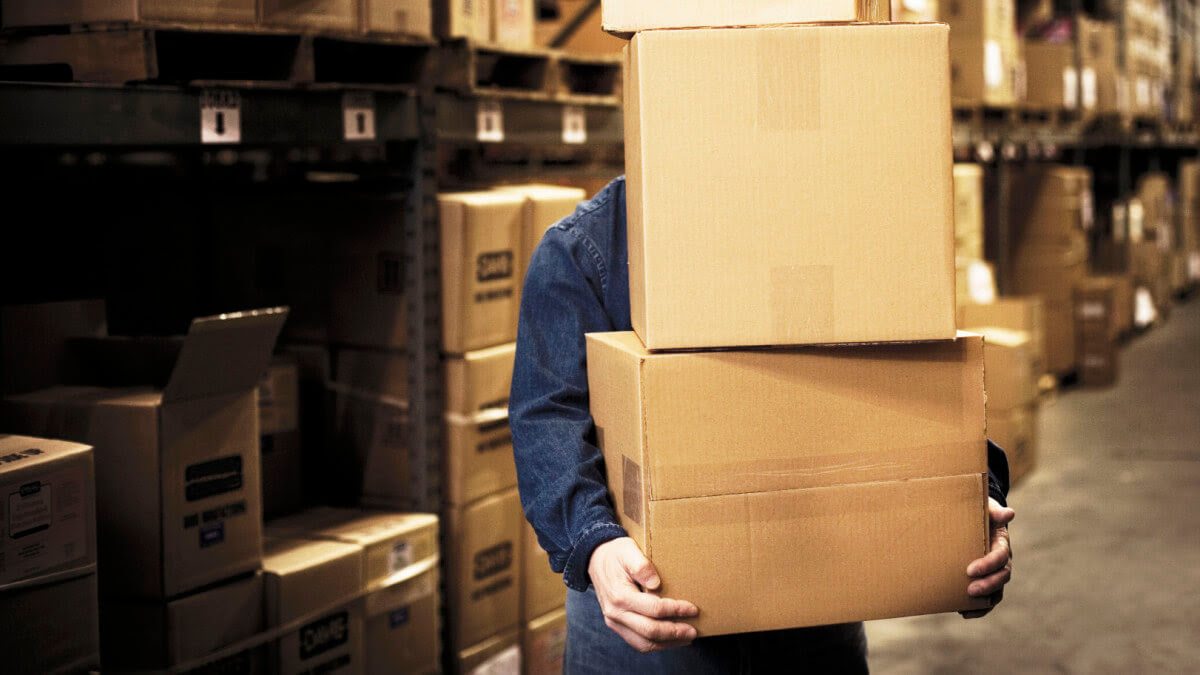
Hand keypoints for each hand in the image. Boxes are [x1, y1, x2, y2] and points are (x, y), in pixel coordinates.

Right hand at [588, 537, 698, 652]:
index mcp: (620, 595)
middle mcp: (615, 613)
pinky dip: (656, 644)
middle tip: (693, 630)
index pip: (653, 609)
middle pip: (649, 631)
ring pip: (643, 643)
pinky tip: (670, 639)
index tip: (692, 609)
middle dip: (674, 632)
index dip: (675, 610)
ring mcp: (614, 622)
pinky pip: (637, 642)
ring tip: (685, 638)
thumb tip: (655, 583)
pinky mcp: (617, 625)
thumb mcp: (628, 551)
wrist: (595, 560)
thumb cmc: (616, 554)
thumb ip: (641, 566)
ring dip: (667, 643)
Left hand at [961, 497, 1014, 618]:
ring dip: (984, 600)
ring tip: (965, 606)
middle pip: (1001, 577)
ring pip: (997, 590)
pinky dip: (979, 608)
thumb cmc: (979, 512)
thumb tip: (1009, 513)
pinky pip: (988, 598)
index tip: (970, 570)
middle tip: (969, 590)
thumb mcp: (985, 507)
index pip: (1000, 556)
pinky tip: (963, 612)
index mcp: (1001, 543)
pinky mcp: (986, 580)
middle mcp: (1002, 561)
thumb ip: (994, 511)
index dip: (988, 565)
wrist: (975, 520)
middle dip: (987, 585)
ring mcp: (995, 572)